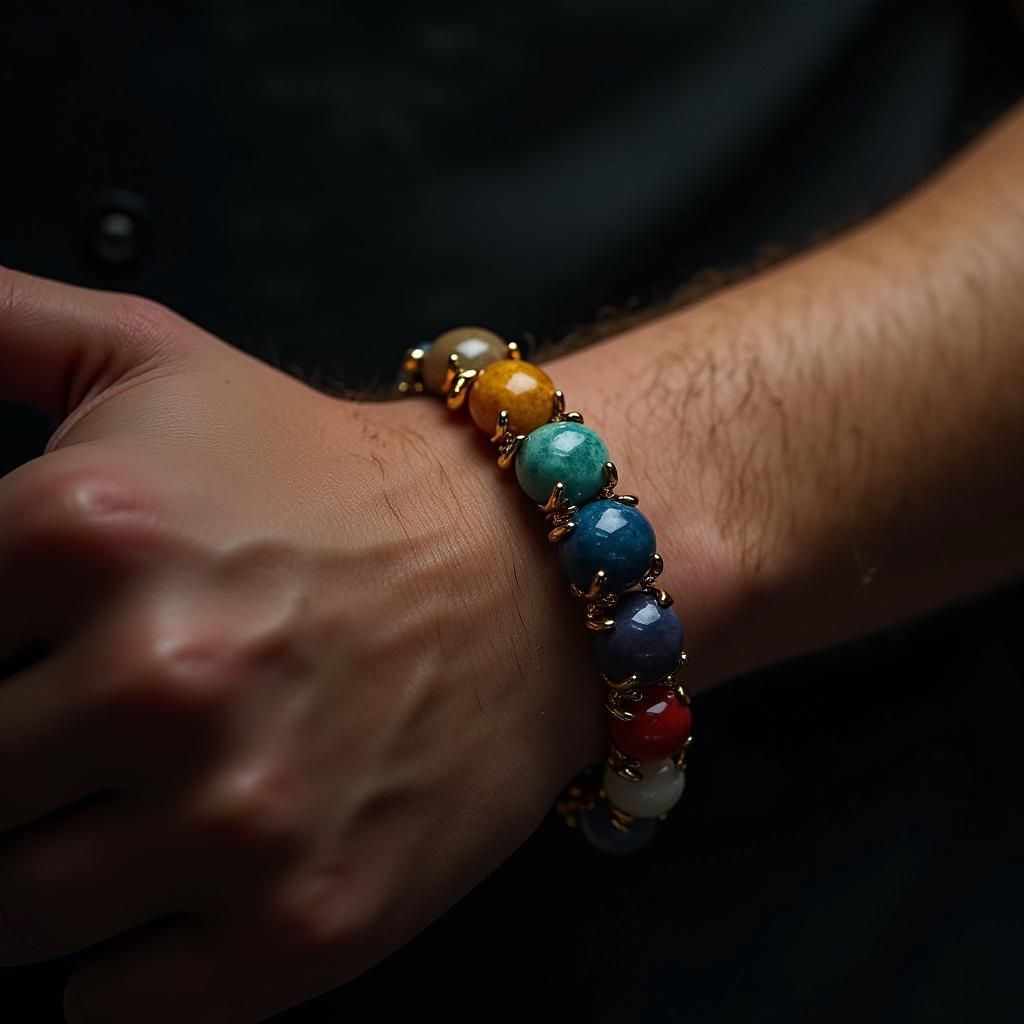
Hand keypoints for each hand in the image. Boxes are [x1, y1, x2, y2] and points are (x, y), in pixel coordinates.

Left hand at [0, 268, 604, 1021]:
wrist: (524, 576)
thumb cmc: (332, 480)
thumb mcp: (160, 360)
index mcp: (91, 528)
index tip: (30, 657)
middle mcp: (158, 681)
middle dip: (11, 761)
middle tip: (91, 726)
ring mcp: (232, 823)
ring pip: (9, 915)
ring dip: (54, 864)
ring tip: (148, 792)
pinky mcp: (295, 931)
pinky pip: (105, 1001)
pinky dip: (125, 953)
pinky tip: (194, 866)